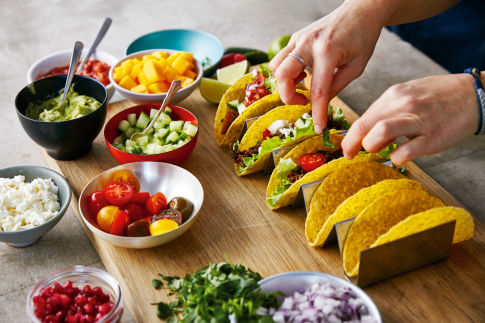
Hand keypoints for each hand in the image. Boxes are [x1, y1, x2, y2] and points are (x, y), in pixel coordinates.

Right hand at [268, 1, 385, 132]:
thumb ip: (337, 86)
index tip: (318, 129)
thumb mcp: (357, 66)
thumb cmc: (363, 37)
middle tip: (303, 103)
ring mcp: (298, 38)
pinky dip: (287, 71)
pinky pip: (281, 59)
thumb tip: (321, 104)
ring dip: (285, 83)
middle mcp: (308, 43)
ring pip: (276, 67)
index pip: (318, 90)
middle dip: (288, 96)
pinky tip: (303, 74)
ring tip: (303, 86)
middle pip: (282, 76)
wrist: (360, 10)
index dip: (317, 113)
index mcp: (327, 52)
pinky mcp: (295, 37)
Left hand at [341, 74, 479, 164]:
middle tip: (349, 155)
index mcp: (394, 95)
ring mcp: (418, 120)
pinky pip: (407, 150)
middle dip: (351, 143)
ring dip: (371, 146)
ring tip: (376, 151)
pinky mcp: (432, 136)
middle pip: (366, 125)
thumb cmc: (439, 96)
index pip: (363, 117)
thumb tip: (368, 129)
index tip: (346, 147)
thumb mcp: (408, 93)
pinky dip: (397, 158)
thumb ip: (387, 110)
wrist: (474, 94)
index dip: (350, 135)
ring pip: (381, 132)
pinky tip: (399, 158)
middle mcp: (403, 105)